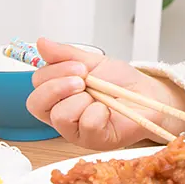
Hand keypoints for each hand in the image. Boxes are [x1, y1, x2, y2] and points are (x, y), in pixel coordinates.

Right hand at [28, 38, 184, 149]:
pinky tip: (108, 110)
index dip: (53, 72)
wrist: (147, 93)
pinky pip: (86, 125)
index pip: (36, 83)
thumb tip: (42, 42)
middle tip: (84, 80)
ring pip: (60, 116)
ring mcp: (74, 130)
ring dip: (82, 99)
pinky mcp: (92, 141)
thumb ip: (66, 54)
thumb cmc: (120, 81)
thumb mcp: (93, 61)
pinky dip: (99, 112)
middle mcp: (61, 113)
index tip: (79, 66)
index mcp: (58, 93)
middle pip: (37, 103)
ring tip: (98, 96)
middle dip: (60, 86)